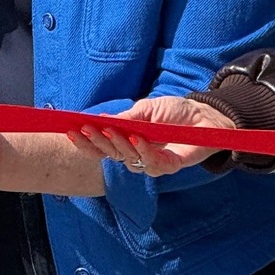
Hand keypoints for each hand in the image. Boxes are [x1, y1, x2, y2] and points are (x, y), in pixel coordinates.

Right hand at [66, 96, 234, 176]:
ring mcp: (151, 162)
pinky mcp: (169, 166)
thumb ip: (127, 118)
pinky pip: (151, 164)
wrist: (206, 117)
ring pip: (127, 160)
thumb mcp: (147, 108)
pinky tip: (136, 138)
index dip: (84, 142)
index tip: (69, 130)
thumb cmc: (174, 111)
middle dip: (95, 142)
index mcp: (126, 140)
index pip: (100, 146)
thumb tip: (101, 121)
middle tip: (86, 128)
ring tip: (111, 129)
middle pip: (109, 154)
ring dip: (117, 145)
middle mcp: (136, 154)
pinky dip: (142, 150)